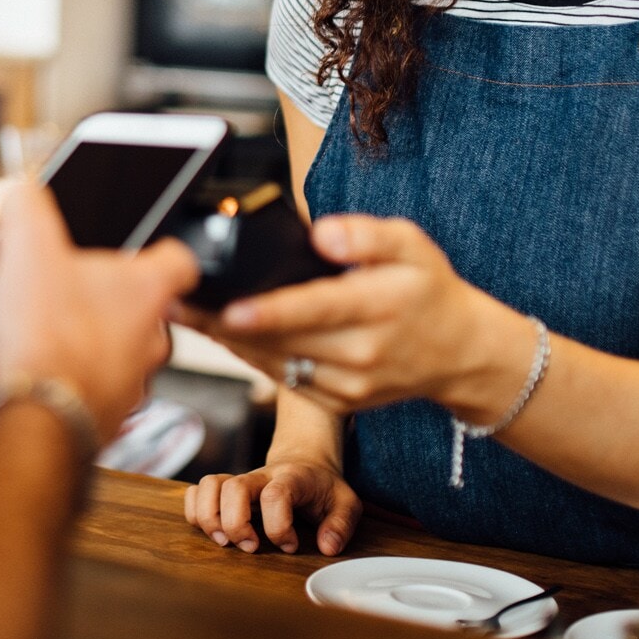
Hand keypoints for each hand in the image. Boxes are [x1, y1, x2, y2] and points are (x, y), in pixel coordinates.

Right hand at [0, 182, 200, 442]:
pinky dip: (9, 362)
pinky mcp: (88, 416)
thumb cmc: (51, 337)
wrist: (37, 419)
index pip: (178, 262)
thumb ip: (27, 208)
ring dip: (35, 330)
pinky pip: (49, 380)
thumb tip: (22, 191)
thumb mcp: (29, 246)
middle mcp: (144, 341)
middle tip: (45, 282)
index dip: (158, 250)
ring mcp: (119, 383)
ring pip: (77, 346)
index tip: (142, 247)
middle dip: (80, 294)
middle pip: (124, 307)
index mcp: (145, 292)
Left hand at [174, 214, 531, 416]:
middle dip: (223, 324)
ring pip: (276, 366)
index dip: (269, 312)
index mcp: (378, 308)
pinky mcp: (340, 403)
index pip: (315, 311)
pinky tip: (223, 336)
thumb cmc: (430, 291)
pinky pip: (286, 381)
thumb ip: (366, 234)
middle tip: (176, 300)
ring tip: (184, 315)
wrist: (462, 353)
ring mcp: (349, 385)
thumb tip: (322, 234)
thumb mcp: (412, 244)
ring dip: (227, 343)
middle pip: (282, 342)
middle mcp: (362, 353)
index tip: (229, 308)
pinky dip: (252, 359)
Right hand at [183, 457, 360, 555]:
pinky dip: (195, 511)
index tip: (291, 545)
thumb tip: (326, 547)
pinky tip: (213, 530)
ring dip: (209, 517)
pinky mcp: (224, 489)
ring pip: (208, 484)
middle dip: (236, 524)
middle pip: (234, 487)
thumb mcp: (346, 502)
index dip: (279, 527)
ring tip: (224, 541)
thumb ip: (341, 524)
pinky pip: (196, 491)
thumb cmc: (323, 487)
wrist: (304, 460)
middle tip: (250, 547)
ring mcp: (240, 481)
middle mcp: (260, 476)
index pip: (276, 495)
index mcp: (292, 478)